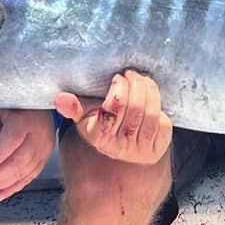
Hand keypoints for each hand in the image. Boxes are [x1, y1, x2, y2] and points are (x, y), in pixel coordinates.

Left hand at [0, 108, 53, 202]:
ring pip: (24, 173)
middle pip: (18, 161)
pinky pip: (29, 177)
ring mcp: (45, 150)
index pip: (12, 139)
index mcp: (27, 120)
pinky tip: (0, 195)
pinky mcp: (46, 159)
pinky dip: (14, 188)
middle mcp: (39, 136)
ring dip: (2, 186)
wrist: (47, 104)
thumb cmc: (20, 106)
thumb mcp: (3, 110)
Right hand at [55, 70, 171, 164]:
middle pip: (135, 108)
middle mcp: (120, 147)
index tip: (118, 77)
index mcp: (99, 137)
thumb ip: (74, 107)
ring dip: (150, 90)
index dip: (120, 88)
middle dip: (136, 84)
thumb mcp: (86, 115)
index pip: (113, 109)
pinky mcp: (157, 149)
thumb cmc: (103, 123)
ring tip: (143, 79)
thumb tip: (60, 99)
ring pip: (152, 114)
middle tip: (132, 73)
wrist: (122, 146)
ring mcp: (140, 151)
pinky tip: (152, 97)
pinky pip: (164, 124)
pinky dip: (160, 107)